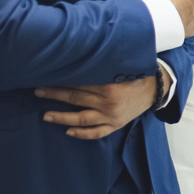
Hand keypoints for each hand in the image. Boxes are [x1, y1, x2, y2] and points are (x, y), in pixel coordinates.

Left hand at [35, 75, 161, 139]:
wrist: (155, 88)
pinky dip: (81, 134)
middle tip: (37, 91)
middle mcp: (107, 103)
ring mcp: (111, 117)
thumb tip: (74, 59)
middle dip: (54, 94)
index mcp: (107, 85)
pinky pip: (95, 133)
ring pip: (81, 119)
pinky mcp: (115, 125)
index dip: (60, 80)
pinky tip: (68, 131)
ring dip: (61, 117)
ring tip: (46, 115)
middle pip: (75, 98)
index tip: (45, 76)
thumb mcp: (117, 66)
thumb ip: (98, 66)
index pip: (77, 82)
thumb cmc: (134, 73)